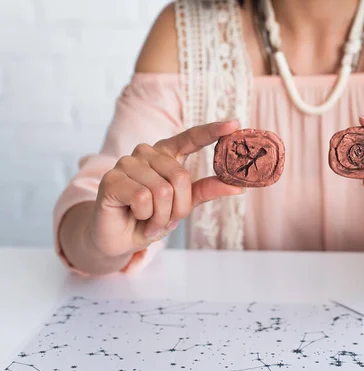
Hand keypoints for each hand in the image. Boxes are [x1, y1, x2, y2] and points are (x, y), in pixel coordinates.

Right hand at [91, 120, 243, 257]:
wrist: (120, 239)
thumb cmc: (151, 218)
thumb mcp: (183, 205)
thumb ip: (206, 190)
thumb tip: (238, 186)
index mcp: (167, 154)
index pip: (191, 137)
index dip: (212, 131)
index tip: (234, 123)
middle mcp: (147, 153)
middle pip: (180, 177)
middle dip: (178, 207)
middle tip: (165, 218)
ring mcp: (127, 163)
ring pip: (162, 190)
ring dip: (161, 215)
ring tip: (148, 218)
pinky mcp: (111, 178)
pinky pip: (143, 197)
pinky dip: (145, 215)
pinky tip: (134, 215)